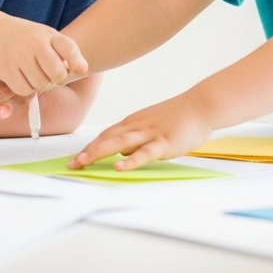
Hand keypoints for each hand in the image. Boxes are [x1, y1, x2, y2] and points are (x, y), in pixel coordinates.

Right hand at [0, 20, 87, 96]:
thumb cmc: (26, 37)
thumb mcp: (47, 37)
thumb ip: (66, 51)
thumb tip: (83, 68)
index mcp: (48, 34)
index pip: (70, 50)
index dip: (76, 63)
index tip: (72, 67)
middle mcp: (34, 43)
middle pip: (57, 74)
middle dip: (55, 79)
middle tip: (49, 76)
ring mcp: (19, 56)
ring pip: (40, 84)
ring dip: (39, 85)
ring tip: (34, 76)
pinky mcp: (6, 69)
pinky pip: (24, 90)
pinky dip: (26, 90)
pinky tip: (23, 80)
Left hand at [69, 93, 212, 171]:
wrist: (201, 105)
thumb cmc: (179, 117)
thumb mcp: (152, 125)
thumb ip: (137, 138)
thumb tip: (122, 153)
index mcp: (134, 122)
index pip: (106, 134)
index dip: (89, 146)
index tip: (76, 158)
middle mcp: (137, 126)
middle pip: (106, 138)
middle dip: (87, 151)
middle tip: (71, 164)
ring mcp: (150, 133)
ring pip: (119, 143)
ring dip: (98, 152)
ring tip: (83, 163)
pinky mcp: (164, 142)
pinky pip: (144, 153)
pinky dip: (130, 160)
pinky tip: (118, 167)